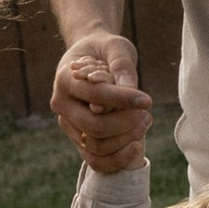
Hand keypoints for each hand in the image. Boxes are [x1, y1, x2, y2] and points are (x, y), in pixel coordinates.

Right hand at [52, 28, 151, 169]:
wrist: (91, 59)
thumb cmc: (105, 51)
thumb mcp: (116, 47)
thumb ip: (122, 64)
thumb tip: (130, 87)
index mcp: (64, 79)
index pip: (94, 95)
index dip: (122, 99)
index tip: (147, 100)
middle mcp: (61, 105)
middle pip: (93, 126)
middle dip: (125, 122)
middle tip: (147, 113)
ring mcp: (68, 125)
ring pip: (95, 146)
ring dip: (125, 140)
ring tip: (145, 121)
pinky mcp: (79, 140)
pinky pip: (95, 160)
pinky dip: (117, 159)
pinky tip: (136, 145)